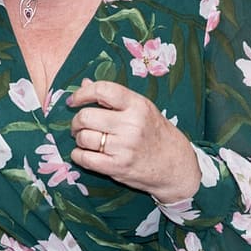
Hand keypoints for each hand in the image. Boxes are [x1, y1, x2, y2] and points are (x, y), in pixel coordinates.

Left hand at [66, 78, 200, 203]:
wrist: (176, 167)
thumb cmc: (156, 134)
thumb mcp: (141, 110)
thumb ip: (113, 97)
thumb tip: (84, 83)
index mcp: (138, 105)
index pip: (102, 90)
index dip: (82, 94)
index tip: (73, 101)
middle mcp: (132, 124)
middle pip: (86, 116)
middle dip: (77, 121)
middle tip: (79, 126)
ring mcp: (125, 147)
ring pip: (83, 137)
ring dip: (79, 139)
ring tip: (87, 140)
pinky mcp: (118, 167)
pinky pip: (84, 158)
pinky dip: (78, 156)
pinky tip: (84, 154)